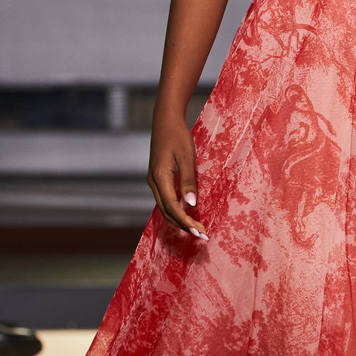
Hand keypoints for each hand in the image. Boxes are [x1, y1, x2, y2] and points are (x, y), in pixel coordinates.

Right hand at [147, 118, 208, 239]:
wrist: (165, 121)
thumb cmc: (178, 136)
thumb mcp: (187, 158)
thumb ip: (188, 182)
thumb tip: (191, 204)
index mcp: (159, 178)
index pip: (173, 207)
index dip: (186, 221)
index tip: (199, 231)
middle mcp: (153, 182)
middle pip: (167, 212)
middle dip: (184, 225)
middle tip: (201, 234)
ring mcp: (154, 181)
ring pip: (165, 208)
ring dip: (180, 219)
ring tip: (196, 228)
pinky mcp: (157, 178)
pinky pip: (165, 200)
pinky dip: (176, 210)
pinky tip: (187, 214)